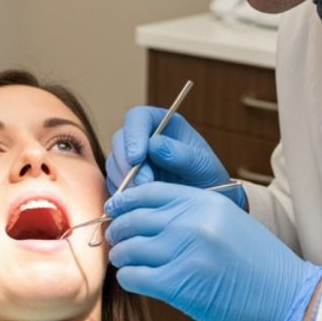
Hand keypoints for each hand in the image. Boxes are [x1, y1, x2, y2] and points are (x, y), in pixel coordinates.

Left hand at [104, 182, 321, 320]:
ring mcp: (184, 252)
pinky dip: (130, 279)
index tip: (114, 210)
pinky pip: (134, 277)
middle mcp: (191, 222)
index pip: (148, 193)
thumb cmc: (259, 264)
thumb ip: (190, 213)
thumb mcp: (228, 221)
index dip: (124, 201)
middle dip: (119, 230)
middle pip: (133, 219)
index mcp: (204, 202)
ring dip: (123, 257)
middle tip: (116, 239)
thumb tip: (146, 217)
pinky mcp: (178, 285)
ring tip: (128, 262)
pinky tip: (137, 280)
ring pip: (129, 249)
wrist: (287, 298)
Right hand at [107, 106, 243, 206]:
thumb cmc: (208, 179)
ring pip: (114, 163)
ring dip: (125, 180)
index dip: (133, 135)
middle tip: (142, 184)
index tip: (137, 157)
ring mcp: (131, 159)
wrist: (205, 202)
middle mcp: (143, 138)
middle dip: (127, 163)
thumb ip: (182, 155)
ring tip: (145, 195)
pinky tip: (138, 202)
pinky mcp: (125, 180)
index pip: (138, 117)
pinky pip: (113, 183)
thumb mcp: (203, 166)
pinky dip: (123, 193)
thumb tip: (155, 145)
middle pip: (119, 140)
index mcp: (162, 123)